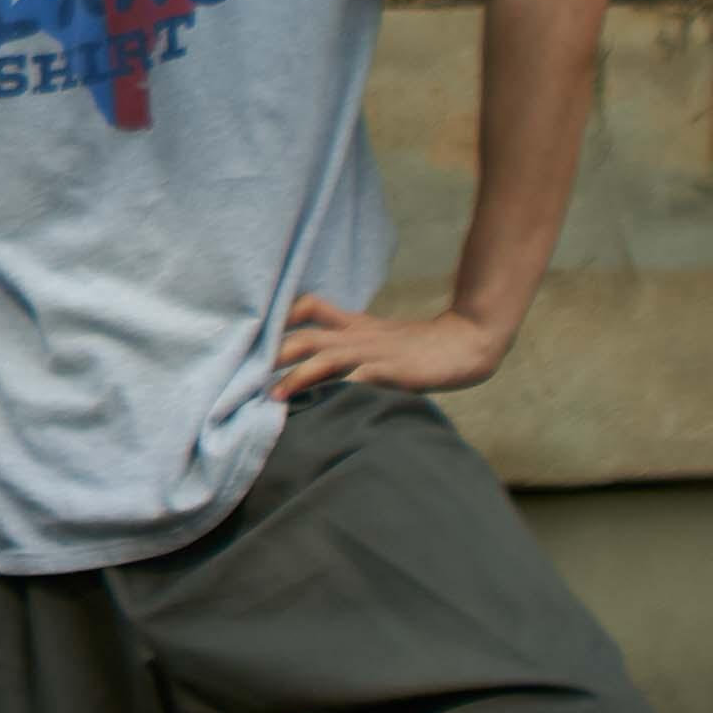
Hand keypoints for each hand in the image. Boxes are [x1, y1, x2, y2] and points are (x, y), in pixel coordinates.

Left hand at [273, 293, 512, 400]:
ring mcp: (374, 354)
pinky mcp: (392, 372)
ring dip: (297, 376)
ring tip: (275, 395)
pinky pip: (361, 380)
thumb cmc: (420, 345)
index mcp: (355, 325)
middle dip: (274, 353)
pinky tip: (324, 404)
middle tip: (245, 374)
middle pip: (306, 336)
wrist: (467, 342)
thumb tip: (318, 357)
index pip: (309, 307)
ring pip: (326, 358)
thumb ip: (351, 342)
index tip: (254, 337)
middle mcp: (358, 336)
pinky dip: (341, 390)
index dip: (281, 318)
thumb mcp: (379, 336)